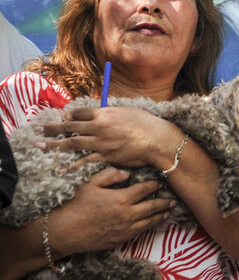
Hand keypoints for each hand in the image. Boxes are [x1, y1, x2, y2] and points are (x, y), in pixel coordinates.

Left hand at [37, 106, 176, 169]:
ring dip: (54, 145)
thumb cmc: (147, 124)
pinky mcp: (105, 156)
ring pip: (72, 143)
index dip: (70, 115)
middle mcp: (100, 126)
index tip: (63, 117)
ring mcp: (101, 142)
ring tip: (40, 146)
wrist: (158, 140)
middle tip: (39, 130)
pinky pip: (84, 161)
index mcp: (105, 113)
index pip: (81, 112)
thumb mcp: (129, 111)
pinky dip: (71, 166)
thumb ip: (113, 113)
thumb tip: (103, 112)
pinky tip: (60, 169)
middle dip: (52, 128)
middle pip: (70, 126)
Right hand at [48, 167, 172, 256]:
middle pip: (152, 207)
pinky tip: (150, 225)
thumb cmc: (74, 206)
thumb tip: (126, 173)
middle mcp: (127, 215)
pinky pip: (138, 233)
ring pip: (148, 223)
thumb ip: (110, 174)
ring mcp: (124, 229)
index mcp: (121, 198)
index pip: (144, 190)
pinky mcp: (119, 240)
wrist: (63, 232)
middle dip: (164, 203)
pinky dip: (147, 228)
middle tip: (172, 200)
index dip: (154, 186)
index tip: (160, 183)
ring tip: (167, 213)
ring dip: (159, 217)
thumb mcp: (90, 183)